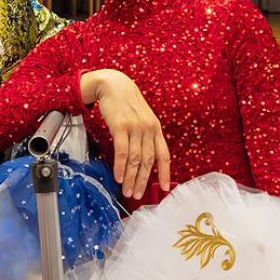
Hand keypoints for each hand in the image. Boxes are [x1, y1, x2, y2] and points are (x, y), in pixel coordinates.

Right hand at [80, 69, 170, 198]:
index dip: (165, 172)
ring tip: (127, 190)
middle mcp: (148, 129)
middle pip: (148, 161)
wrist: (113, 85)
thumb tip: (144, 157)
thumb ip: (145, 135)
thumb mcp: (142, 118)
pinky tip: (119, 177)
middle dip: (143, 181)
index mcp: (155, 128)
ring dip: (131, 178)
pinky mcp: (121, 126)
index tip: (166, 188)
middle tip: (138, 195)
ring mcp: (135, 128)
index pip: (164, 155)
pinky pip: (122, 151)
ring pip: (135, 159)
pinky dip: (121, 166)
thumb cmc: (126, 103)